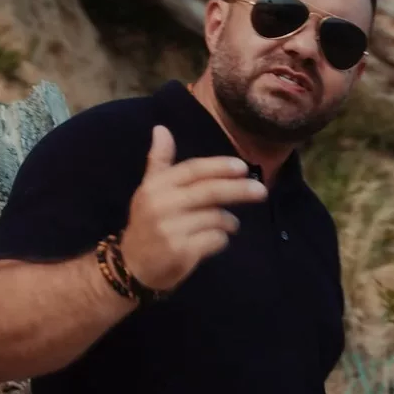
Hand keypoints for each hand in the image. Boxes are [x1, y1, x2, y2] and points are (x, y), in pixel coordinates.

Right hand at [118, 125, 266, 291]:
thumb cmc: (147, 224)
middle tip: (261, 191)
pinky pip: (214, 239)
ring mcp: (169, 229)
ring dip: (229, 221)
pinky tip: (216, 240)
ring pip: (215, 218)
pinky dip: (222, 239)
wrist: (132, 265)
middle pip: (208, 192)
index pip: (193, 170)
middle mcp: (161, 205)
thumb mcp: (148, 190)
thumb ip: (160, 161)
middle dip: (238, 190)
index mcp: (156, 187)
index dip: (219, 167)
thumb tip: (161, 128)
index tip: (242, 167)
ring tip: (230, 223)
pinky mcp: (179, 252)